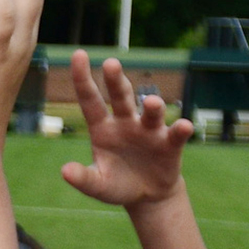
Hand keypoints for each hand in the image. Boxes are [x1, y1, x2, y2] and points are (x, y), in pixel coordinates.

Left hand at [59, 53, 190, 212]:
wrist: (147, 195)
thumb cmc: (118, 184)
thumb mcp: (98, 185)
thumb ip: (83, 178)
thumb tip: (64, 171)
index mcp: (102, 128)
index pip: (90, 100)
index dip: (83, 79)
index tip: (78, 54)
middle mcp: (126, 123)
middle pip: (121, 97)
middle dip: (116, 80)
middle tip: (110, 63)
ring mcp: (149, 131)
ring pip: (150, 113)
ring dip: (153, 106)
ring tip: (153, 102)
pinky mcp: (170, 144)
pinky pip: (176, 134)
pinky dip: (181, 130)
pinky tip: (184, 126)